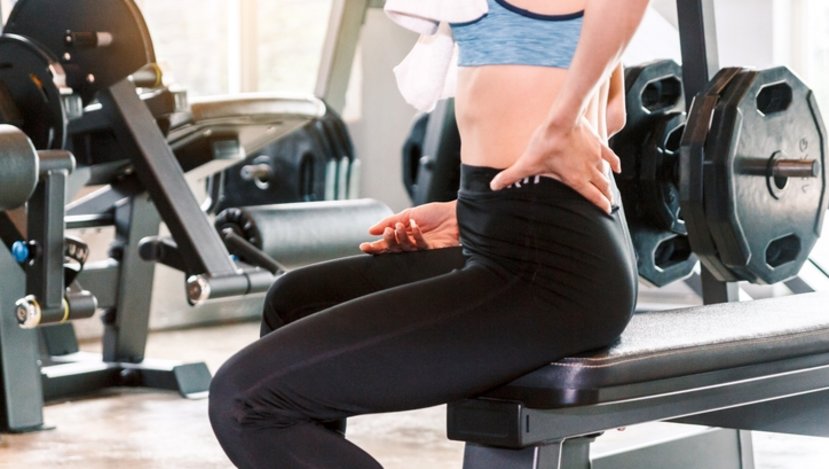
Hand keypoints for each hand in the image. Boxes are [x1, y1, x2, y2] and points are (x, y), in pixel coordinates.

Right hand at [359, 201, 459, 253]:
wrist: (455, 213)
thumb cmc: (434, 213)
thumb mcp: (408, 214)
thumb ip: (389, 221)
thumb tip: (371, 230)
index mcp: (404, 237)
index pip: (386, 244)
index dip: (375, 247)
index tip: (364, 246)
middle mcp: (411, 245)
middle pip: (394, 250)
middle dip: (388, 242)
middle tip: (388, 232)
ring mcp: (422, 249)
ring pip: (406, 249)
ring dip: (401, 238)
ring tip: (400, 227)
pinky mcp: (434, 250)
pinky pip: (421, 246)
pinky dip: (417, 235)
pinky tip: (415, 226)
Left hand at [489, 117, 620, 213]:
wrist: (562, 120)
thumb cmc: (546, 143)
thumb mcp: (527, 162)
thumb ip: (511, 176)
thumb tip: (493, 186)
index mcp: (576, 179)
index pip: (592, 196)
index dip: (600, 205)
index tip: (607, 211)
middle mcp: (589, 170)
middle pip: (602, 187)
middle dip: (606, 196)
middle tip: (610, 204)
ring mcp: (595, 157)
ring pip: (606, 174)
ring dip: (609, 183)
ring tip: (611, 190)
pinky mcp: (597, 144)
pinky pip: (610, 155)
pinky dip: (614, 163)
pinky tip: (617, 168)